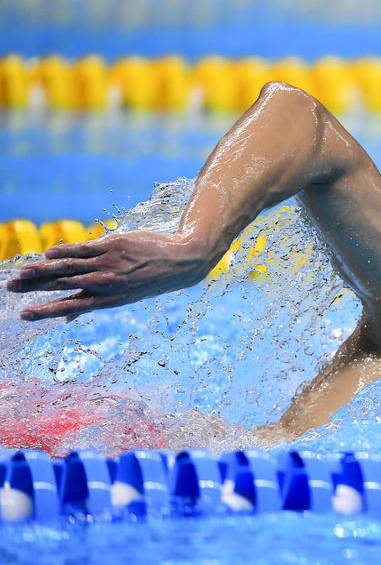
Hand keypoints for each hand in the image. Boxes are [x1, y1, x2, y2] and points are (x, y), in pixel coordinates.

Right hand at [6, 231, 213, 320]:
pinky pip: (84, 249)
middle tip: (11, 288)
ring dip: (44, 270)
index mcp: (108, 300)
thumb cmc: (148, 279)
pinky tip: (47, 254)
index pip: (70, 306)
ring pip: (70, 267)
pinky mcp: (114, 246)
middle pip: (64, 285)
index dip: (46, 311)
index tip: (24, 315)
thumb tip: (68, 318)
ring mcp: (109, 264)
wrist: (181, 261)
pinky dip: (65, 251)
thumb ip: (93, 303)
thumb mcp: (124, 297)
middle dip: (36, 287)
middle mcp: (106, 283)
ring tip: (22, 273)